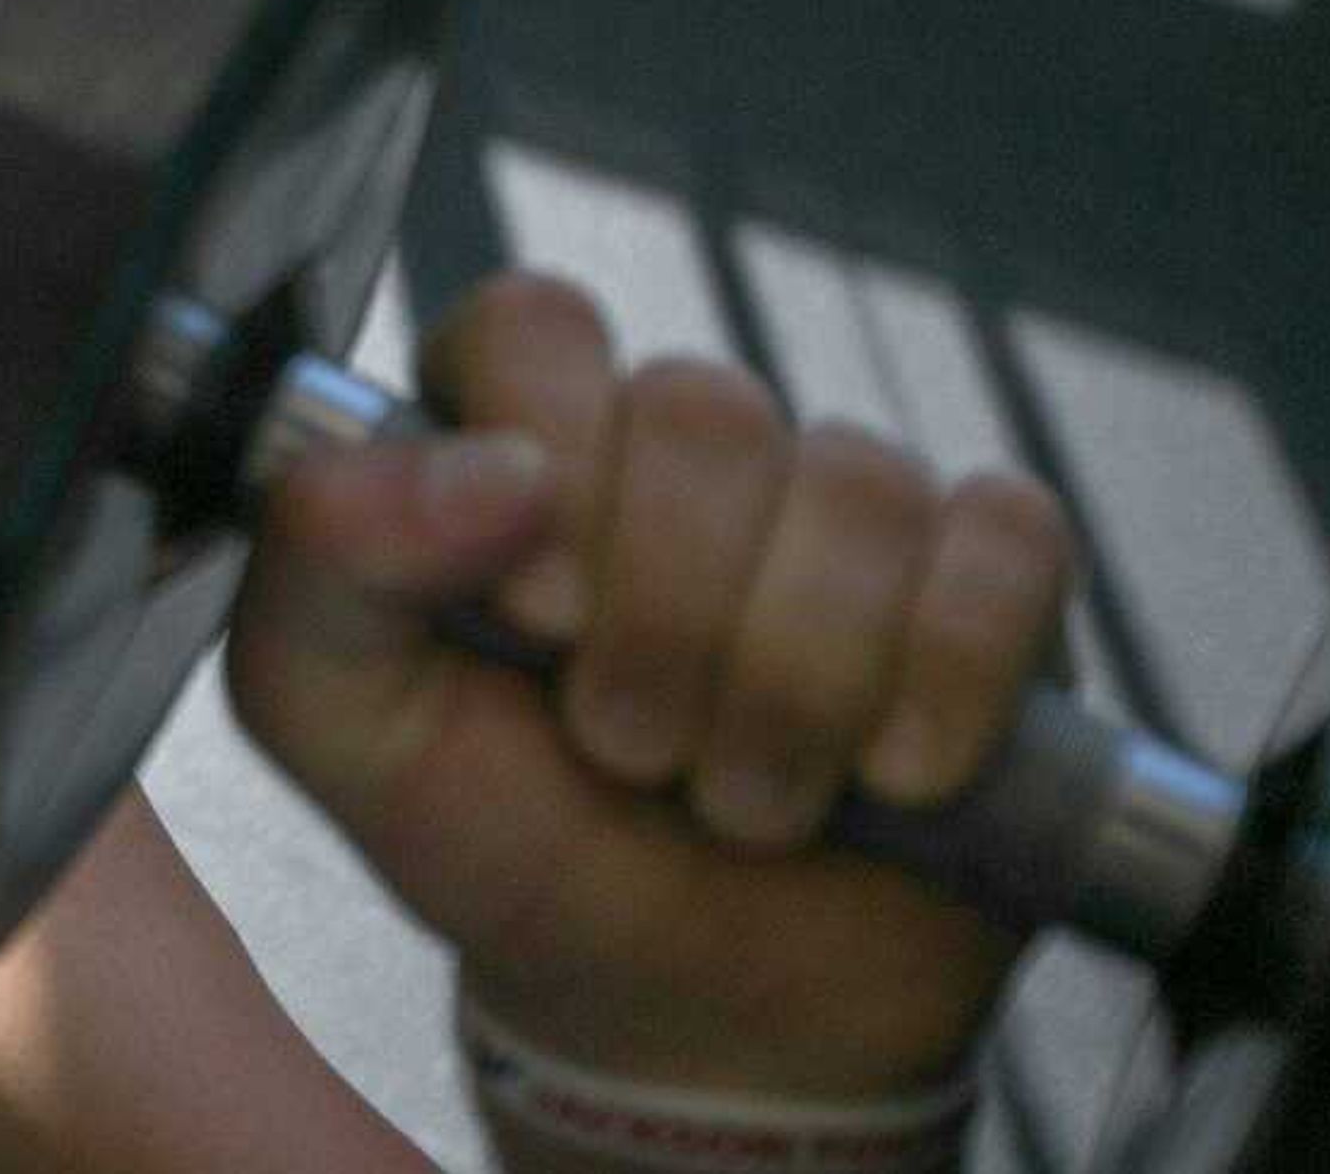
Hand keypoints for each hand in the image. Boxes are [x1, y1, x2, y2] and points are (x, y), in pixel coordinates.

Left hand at [224, 273, 1074, 1101]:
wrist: (678, 1005)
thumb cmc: (496, 832)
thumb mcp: (331, 712)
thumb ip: (324, 553)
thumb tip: (485, 465)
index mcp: (507, 430)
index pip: (536, 323)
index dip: (547, 467)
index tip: (532, 622)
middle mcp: (675, 439)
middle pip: (706, 408)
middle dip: (666, 623)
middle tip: (625, 748)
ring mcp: (839, 496)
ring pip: (858, 484)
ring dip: (790, 690)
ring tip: (736, 797)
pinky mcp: (984, 575)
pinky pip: (1006, 543)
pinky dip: (943, 684)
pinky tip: (887, 776)